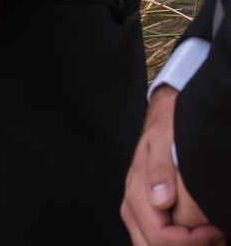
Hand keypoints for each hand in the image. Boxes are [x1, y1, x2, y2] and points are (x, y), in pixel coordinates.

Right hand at [124, 88, 225, 245]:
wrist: (167, 118)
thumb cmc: (170, 127)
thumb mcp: (166, 140)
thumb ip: (162, 169)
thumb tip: (161, 200)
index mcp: (138, 190)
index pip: (160, 236)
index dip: (191, 241)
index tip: (216, 230)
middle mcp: (134, 206)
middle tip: (218, 235)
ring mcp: (139, 212)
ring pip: (152, 245)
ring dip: (185, 245)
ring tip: (213, 235)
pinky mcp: (147, 214)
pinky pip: (155, 240)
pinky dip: (179, 242)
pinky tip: (202, 233)